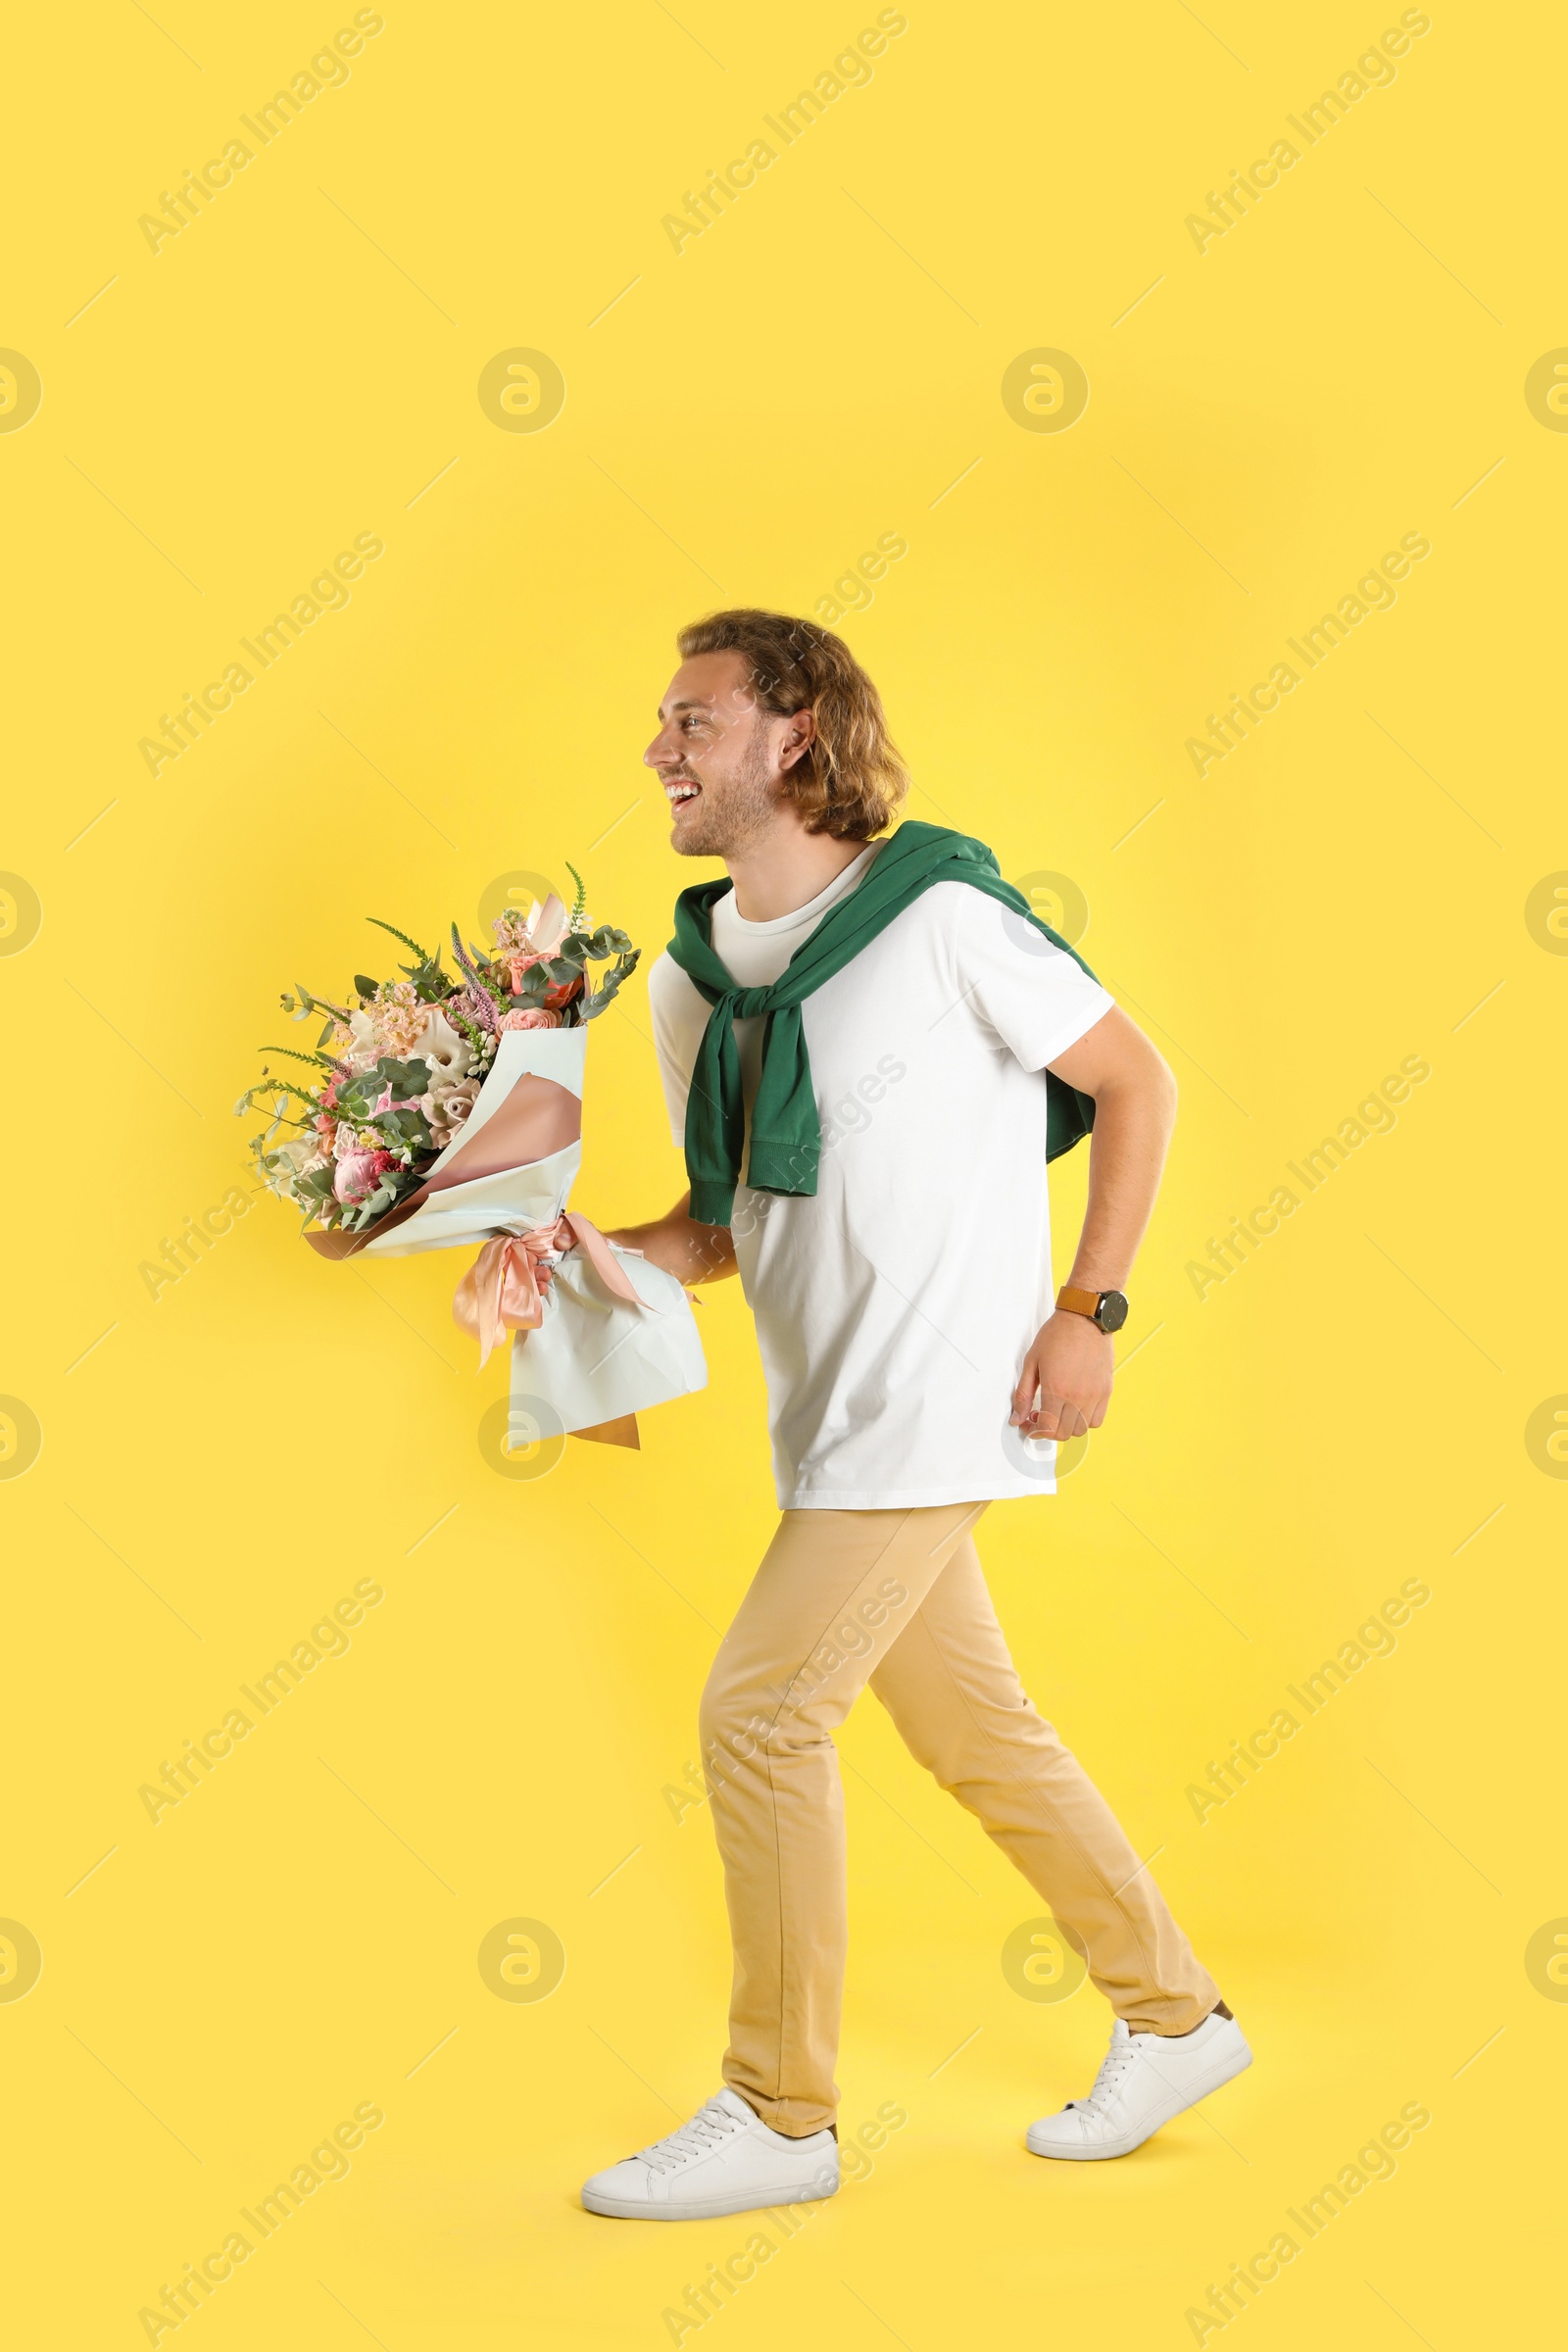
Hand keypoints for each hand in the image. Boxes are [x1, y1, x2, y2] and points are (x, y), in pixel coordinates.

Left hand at [1011, 1311, 1113, 1440]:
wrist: (1084, 1318)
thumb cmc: (1057, 1335)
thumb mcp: (1031, 1362)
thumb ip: (1023, 1394)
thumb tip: (1016, 1418)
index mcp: (1057, 1390)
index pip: (1047, 1429)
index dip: (1035, 1431)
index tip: (1029, 1422)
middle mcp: (1078, 1396)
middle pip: (1063, 1433)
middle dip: (1048, 1430)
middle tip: (1040, 1416)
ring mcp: (1094, 1395)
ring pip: (1081, 1429)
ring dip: (1066, 1426)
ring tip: (1058, 1410)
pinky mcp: (1106, 1390)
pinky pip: (1097, 1419)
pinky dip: (1085, 1420)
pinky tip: (1075, 1407)